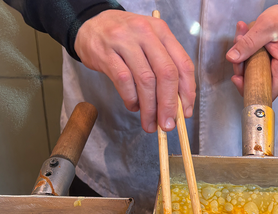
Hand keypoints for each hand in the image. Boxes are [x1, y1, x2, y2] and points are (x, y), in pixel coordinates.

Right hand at [74, 10, 194, 132]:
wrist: (89, 24)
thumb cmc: (124, 38)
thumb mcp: (149, 43)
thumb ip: (165, 66)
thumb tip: (178, 104)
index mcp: (161, 31)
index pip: (183, 64)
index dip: (187, 92)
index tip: (185, 112)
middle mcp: (145, 33)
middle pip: (166, 73)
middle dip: (169, 104)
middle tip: (168, 124)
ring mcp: (124, 41)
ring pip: (145, 80)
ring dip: (150, 107)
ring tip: (150, 122)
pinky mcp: (106, 53)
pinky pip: (124, 81)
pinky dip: (131, 99)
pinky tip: (133, 106)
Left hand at [226, 3, 277, 99]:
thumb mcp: (266, 28)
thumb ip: (249, 44)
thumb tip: (232, 58)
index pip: (264, 93)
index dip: (248, 89)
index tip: (237, 76)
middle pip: (255, 80)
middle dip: (242, 64)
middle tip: (238, 42)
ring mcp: (276, 68)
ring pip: (253, 70)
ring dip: (244, 53)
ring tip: (242, 33)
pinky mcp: (272, 61)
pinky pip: (256, 61)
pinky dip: (249, 49)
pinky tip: (246, 34)